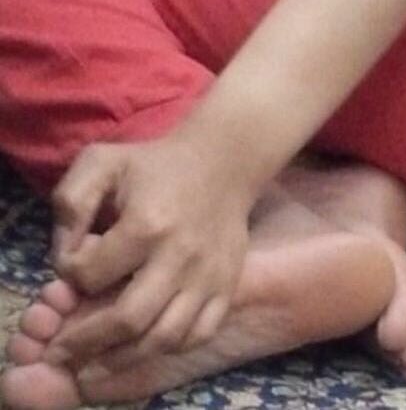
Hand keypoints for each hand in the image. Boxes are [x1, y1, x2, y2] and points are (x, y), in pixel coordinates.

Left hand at [44, 135, 252, 366]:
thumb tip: (65, 255)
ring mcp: (209, 274)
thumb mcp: (103, 162)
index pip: (90, 274)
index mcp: (147, 224)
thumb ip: (71, 202)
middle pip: (128, 320)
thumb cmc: (158, 164)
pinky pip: (199, 334)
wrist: (224, 161)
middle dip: (87, 340)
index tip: (74, 269)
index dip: (71, 276)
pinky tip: (148, 341)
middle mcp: (181, 256)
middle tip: (65, 347)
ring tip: (100, 357)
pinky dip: (170, 347)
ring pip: (165, 337)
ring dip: (125, 355)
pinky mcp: (228, 284)